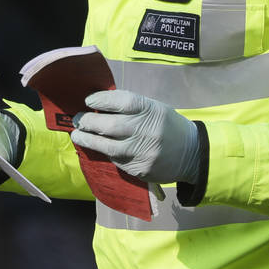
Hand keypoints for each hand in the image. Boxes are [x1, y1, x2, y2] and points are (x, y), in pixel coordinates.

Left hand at [70, 90, 199, 183]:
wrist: (192, 153)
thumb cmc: (168, 125)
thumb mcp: (155, 109)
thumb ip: (131, 107)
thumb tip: (100, 105)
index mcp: (151, 110)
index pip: (122, 101)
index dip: (101, 100)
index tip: (88, 101)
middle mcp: (147, 130)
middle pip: (110, 125)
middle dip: (89, 122)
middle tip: (78, 119)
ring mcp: (143, 152)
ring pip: (108, 146)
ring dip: (88, 140)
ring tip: (77, 135)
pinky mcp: (140, 169)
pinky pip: (116, 160)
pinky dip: (104, 153)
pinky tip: (97, 147)